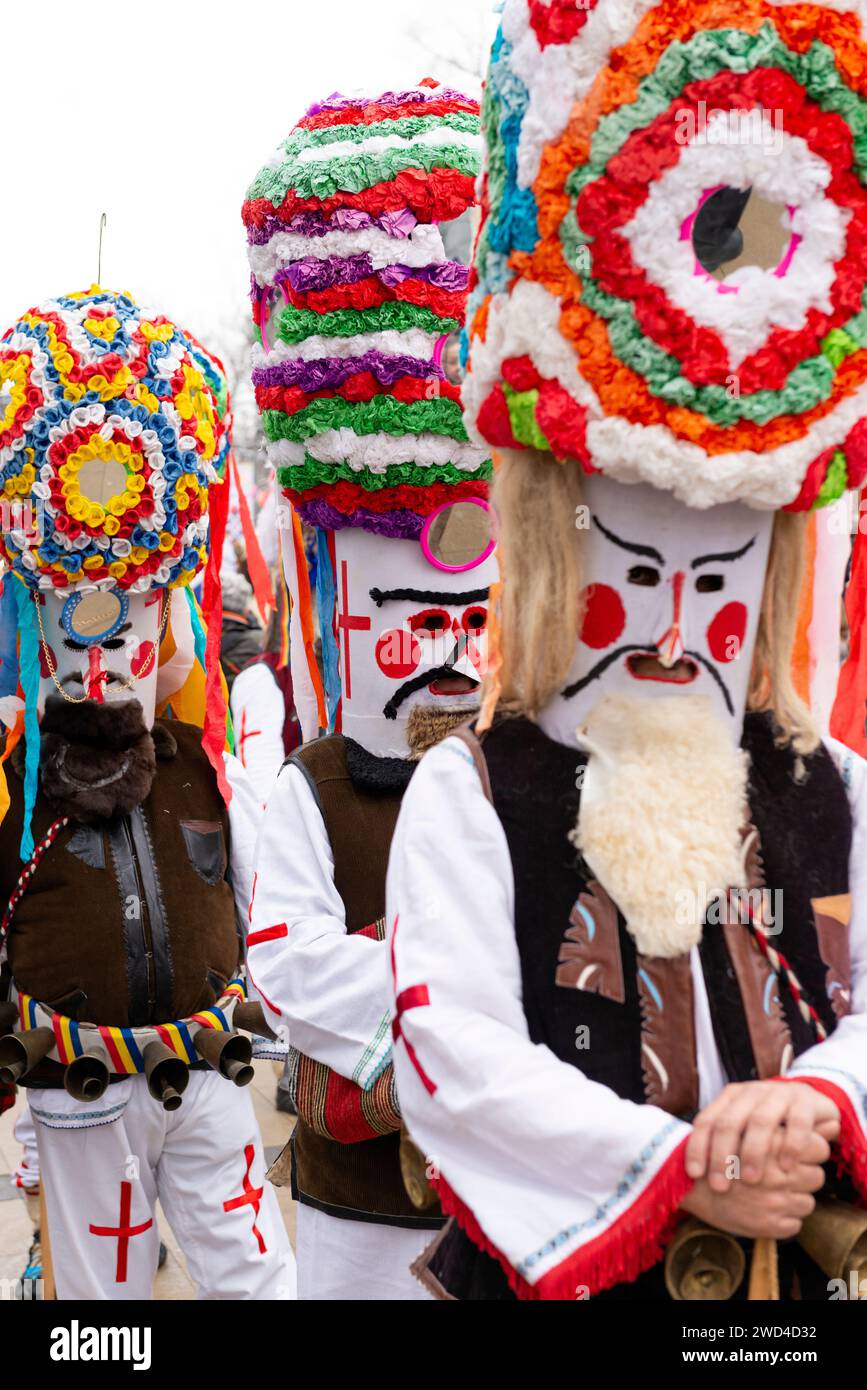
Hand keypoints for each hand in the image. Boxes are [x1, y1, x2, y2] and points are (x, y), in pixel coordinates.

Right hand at [681, 1138, 827, 1239]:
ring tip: (771, 1193)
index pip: (817, 1147)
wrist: (684, 1182)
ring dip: (794, 1198)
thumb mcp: (742, 1126)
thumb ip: (777, 1127)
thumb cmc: (714, 1151)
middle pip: (815, 1176)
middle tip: (781, 1174)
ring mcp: (775, 1202)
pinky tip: (765, 1209)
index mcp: (773, 1144)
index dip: (809, 1149)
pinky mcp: (770, 1226)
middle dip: (802, 1176)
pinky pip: (794, 1224)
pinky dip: (784, 1219)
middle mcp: (778, 1173)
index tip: (794, 1153)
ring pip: (807, 1202)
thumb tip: (822, 1126)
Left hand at [685, 1081, 839, 1191]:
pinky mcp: (805, 1101)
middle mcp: (751, 1092)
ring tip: (751, 1180)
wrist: (812, 1102)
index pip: (707, 1120)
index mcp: (731, 1097)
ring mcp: (778, 1094)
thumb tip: (694, 1175)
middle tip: (720, 1186)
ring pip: (760, 1121)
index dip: (698, 1146)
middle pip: (729, 1122)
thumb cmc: (772, 1123)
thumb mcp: (745, 1129)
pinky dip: (791, 1145)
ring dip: (753, 1152)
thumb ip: (724, 1144)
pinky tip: (787, 1167)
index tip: (695, 1174)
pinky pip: (797, 1122)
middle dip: (722, 1155)